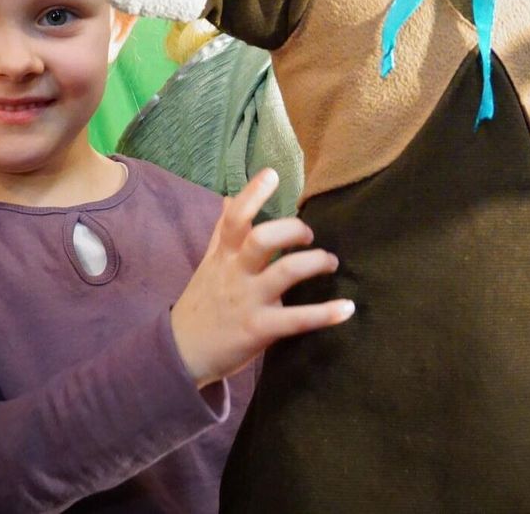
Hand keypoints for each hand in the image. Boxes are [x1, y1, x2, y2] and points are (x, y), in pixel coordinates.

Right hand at [170, 169, 353, 387]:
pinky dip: (325, 313)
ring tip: (330, 262)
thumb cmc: (203, 303)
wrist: (181, 353)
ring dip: (315, 262)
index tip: (271, 175)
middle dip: (292, 230)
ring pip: (285, 272)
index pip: (234, 218)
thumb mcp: (209, 263)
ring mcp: (248, 300)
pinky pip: (297, 319)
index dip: (252, 195)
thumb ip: (223, 231)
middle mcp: (236, 273)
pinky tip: (348, 308)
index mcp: (225, 256)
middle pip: (261, 239)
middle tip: (309, 235)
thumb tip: (229, 197)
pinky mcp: (259, 329)